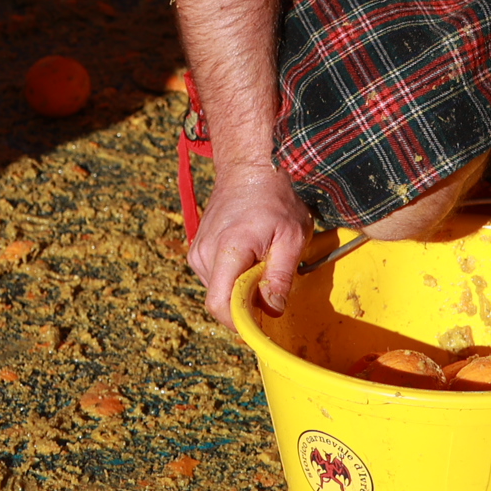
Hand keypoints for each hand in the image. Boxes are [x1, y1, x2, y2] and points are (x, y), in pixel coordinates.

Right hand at [186, 163, 312, 326]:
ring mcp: (197, 252)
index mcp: (228, 249)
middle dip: (246, 302)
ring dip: (240, 287)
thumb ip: (280, 275)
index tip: (262, 320)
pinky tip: (250, 256)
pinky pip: (215, 278)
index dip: (240, 321)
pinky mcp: (197, 251)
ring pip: (218, 290)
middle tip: (271, 283)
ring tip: (262, 262)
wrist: (250, 170)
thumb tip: (272, 311)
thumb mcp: (292, 236)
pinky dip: (233, 276)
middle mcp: (205, 253)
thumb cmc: (276, 199)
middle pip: (221, 300)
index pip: (220, 304)